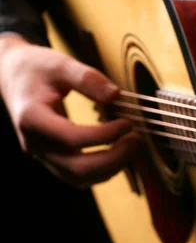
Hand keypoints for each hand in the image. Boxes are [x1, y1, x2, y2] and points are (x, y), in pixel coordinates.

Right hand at [0, 34, 138, 187]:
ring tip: (131, 146)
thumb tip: (116, 95)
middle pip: (77, 169)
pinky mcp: (52, 158)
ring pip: (78, 178)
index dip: (104, 135)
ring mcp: (42, 154)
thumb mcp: (60, 64)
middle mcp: (35, 143)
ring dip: (110, 168)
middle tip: (135, 140)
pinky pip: (78, 175)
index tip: (127, 123)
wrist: (12, 76)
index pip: (72, 138)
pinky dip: (102, 170)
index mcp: (32, 118)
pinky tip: (118, 152)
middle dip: (112, 159)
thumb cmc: (35, 69)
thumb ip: (88, 78)